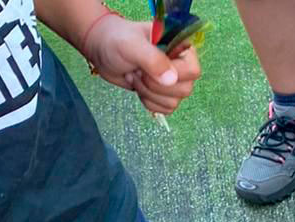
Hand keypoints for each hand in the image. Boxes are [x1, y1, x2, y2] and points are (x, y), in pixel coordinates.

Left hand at [82, 15, 200, 115]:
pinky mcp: (163, 95)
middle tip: (138, 71)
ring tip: (135, 76)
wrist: (102, 49)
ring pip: (173, 102)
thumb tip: (171, 80)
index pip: (192, 71)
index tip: (149, 68)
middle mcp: (181, 65)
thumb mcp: (132, 45)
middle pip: (184, 90)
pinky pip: (165, 109)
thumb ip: (153, 59)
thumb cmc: (116, 40)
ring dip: (148, 93)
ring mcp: (173, 82)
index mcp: (181, 48)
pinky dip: (148, 101)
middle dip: (155, 85)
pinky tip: (138, 86)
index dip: (172, 74)